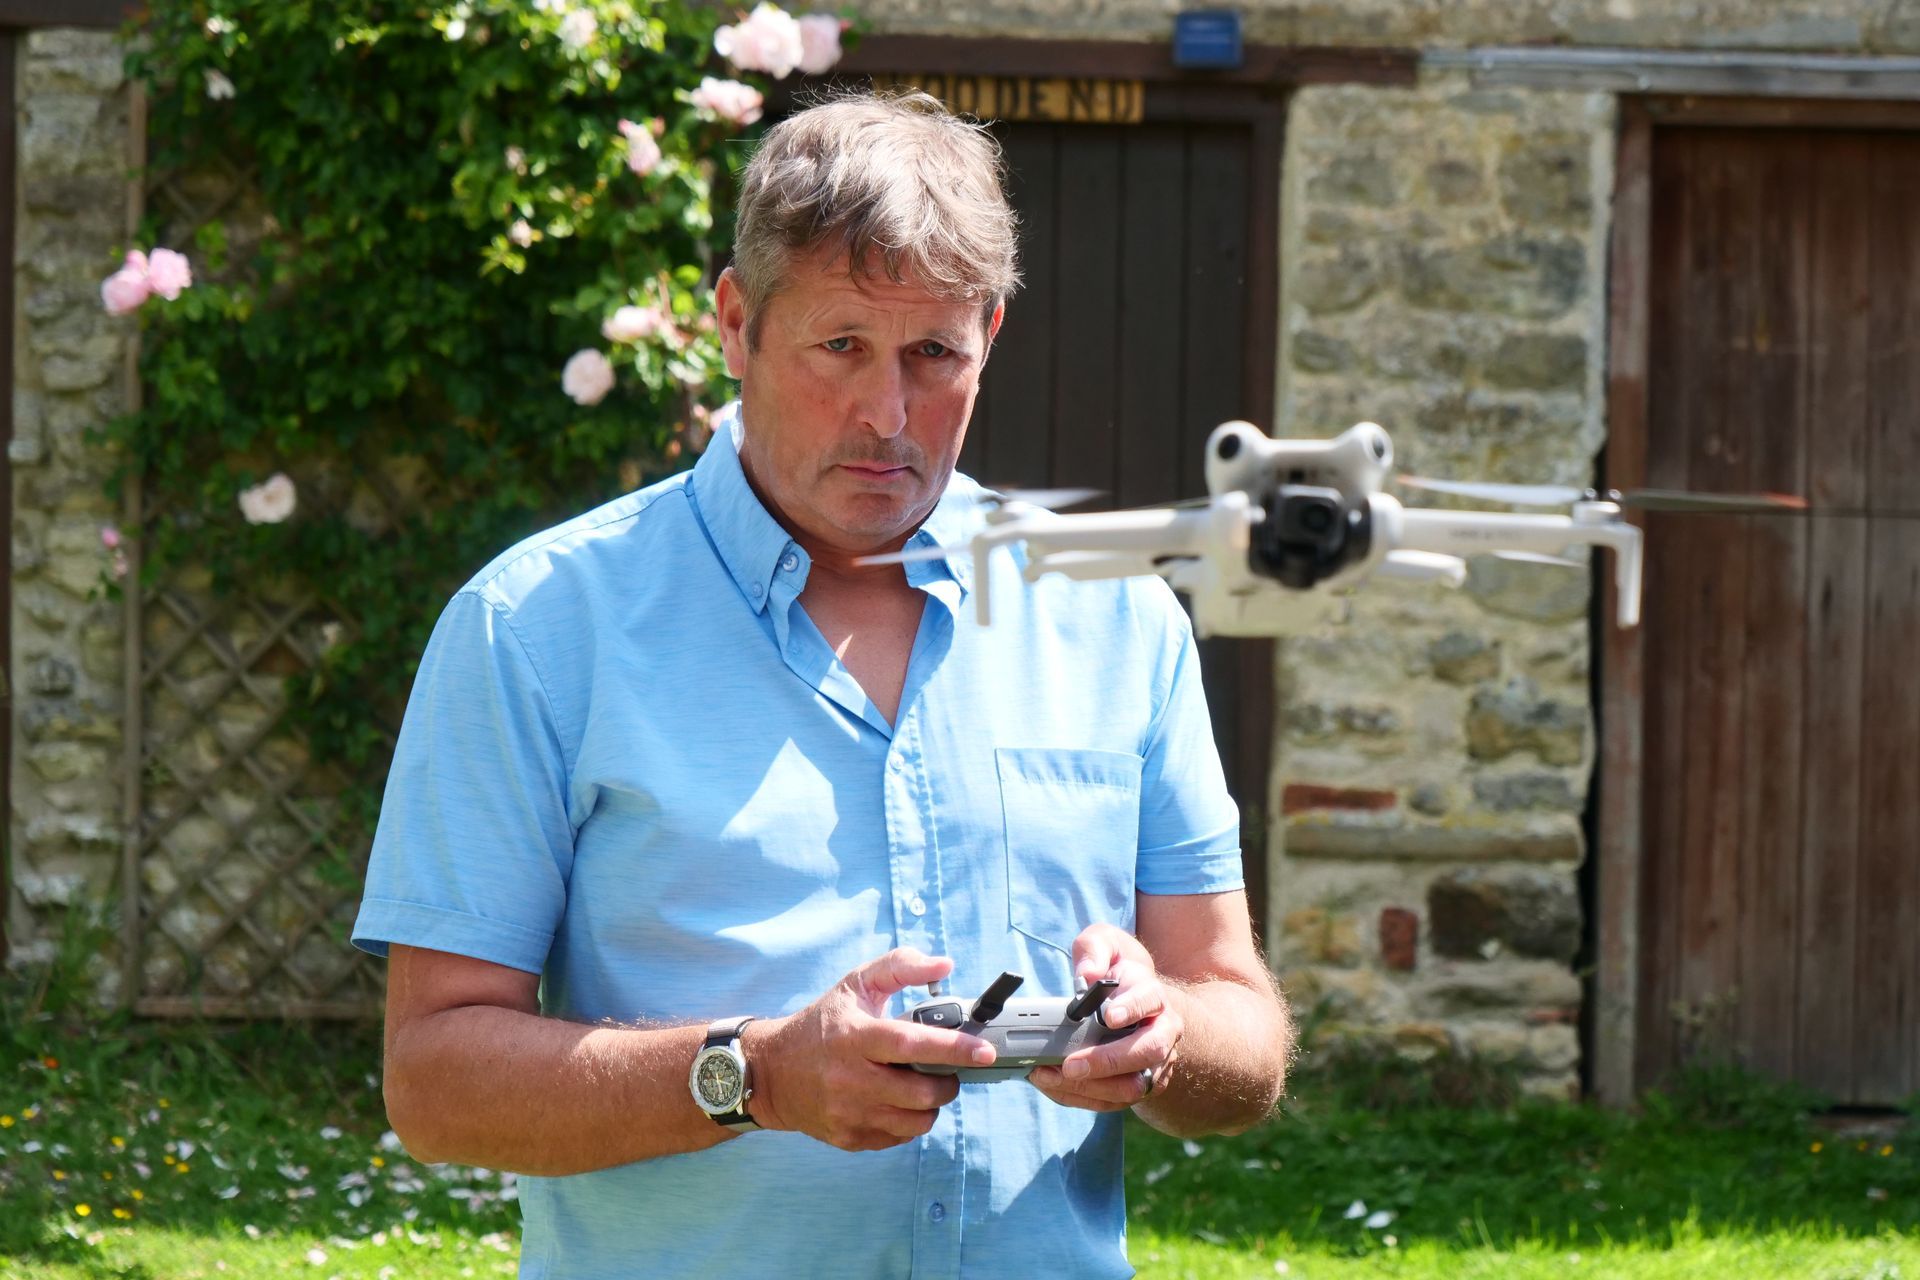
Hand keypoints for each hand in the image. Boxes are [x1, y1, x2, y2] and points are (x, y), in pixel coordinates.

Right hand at [745, 948, 996, 1151]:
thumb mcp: (856, 985)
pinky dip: (908, 1121)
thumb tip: (945, 965)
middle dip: (948, 1082)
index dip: (953, 1049)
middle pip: (921, 1092)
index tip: (984, 1051)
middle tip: (947, 1070)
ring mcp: (849, 1114)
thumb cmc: (822, 1024)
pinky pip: (899, 1137)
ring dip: (931, 1105)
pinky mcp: (848, 1139)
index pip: (912, 1045)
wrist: (771, 1073)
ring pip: (916, 1122)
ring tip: (922, 1085)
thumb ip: (900, 967)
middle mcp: (851, 1080)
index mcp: (855, 1037)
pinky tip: (897, 1102)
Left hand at [1028, 924, 1183, 1112]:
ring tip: (1048, 1076)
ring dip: (1089, 1086)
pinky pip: (1112, 1101)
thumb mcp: (1106, 943)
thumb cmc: (1117, 971)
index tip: (1108, 1016)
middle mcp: (1162, 1033)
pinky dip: (1079, 1097)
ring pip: (1131, 1086)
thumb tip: (1088, 973)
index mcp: (1153, 996)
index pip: (1150, 1001)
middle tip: (1070, 1065)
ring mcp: (1153, 1064)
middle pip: (1147, 1051)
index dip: (1131, 1008)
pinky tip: (1051, 1085)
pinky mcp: (1137, 1086)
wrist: (1138, 1001)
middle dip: (1108, 1061)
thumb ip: (1095, 949)